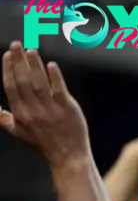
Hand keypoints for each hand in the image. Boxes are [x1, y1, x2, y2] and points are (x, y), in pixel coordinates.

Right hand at [0, 42, 89, 166]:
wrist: (68, 156)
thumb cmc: (44, 142)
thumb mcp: (21, 133)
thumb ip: (6, 120)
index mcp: (20, 114)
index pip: (11, 87)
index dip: (8, 69)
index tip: (7, 54)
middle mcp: (33, 111)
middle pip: (23, 81)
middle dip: (18, 61)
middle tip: (17, 44)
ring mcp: (50, 110)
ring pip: (39, 83)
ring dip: (35, 65)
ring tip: (31, 51)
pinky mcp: (67, 110)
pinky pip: (59, 90)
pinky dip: (54, 77)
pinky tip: (51, 65)